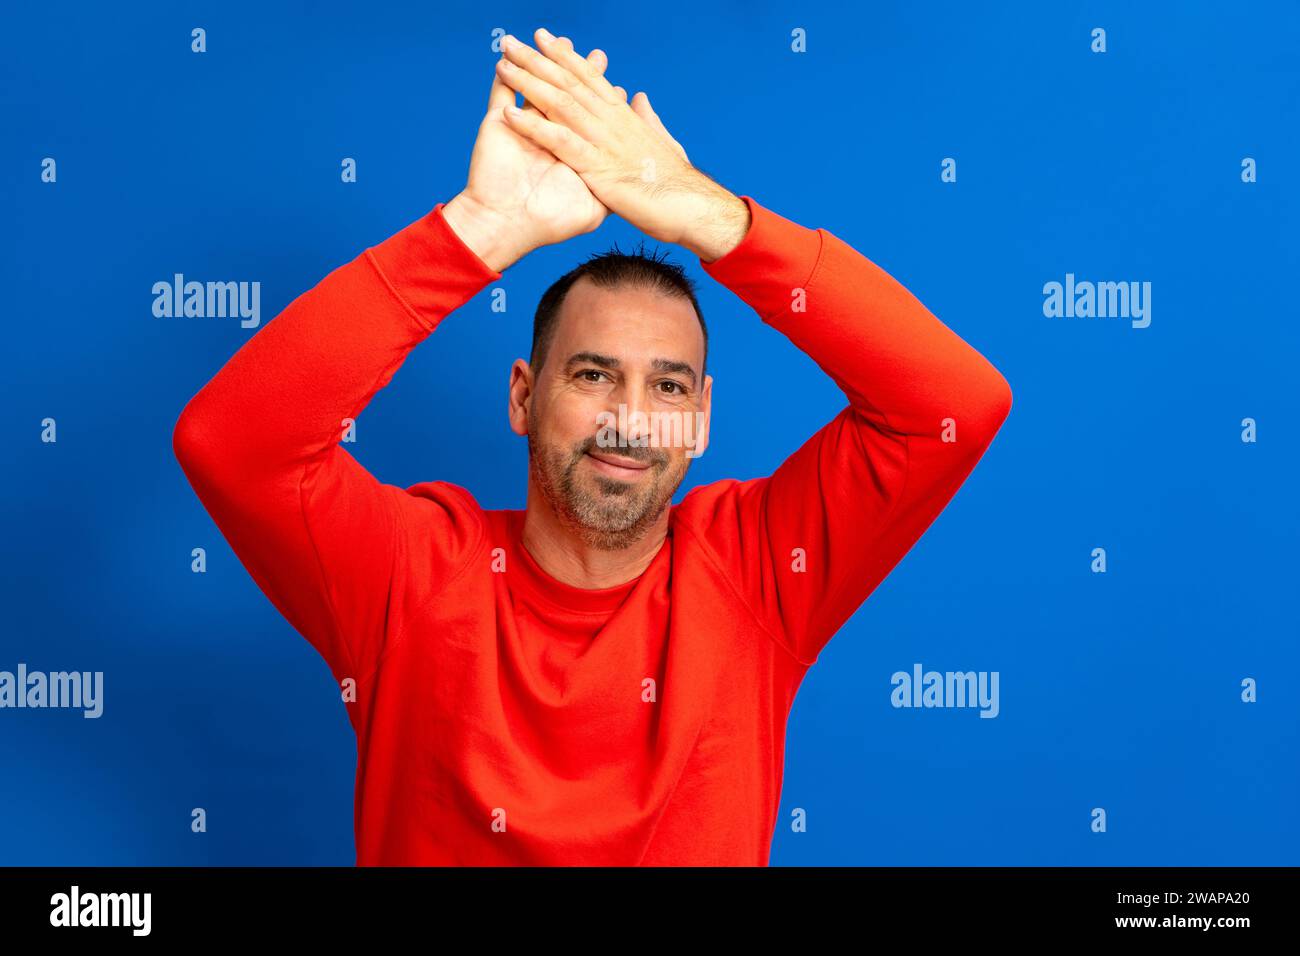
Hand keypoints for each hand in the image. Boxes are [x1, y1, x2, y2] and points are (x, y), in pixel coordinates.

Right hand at [443, 40, 625, 271]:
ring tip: (552, 41)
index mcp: (572, 150)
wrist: (508, 226)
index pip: (590, 115)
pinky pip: (501, 94)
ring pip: (534, 87)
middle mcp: (549, 137)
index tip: (612, 80)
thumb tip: (637, 173)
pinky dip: (505, 77)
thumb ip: (613, 188)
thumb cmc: (549, 222)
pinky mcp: (498, 126)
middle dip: (578, 70)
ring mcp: (523, 129)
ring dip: (542, 64)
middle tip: (596, 53)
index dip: (601, 95)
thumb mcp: (592, 209)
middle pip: (566, 94)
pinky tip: (509, 59)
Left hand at [493, 28, 749, 261]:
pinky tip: (510, 116)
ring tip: (502, 66)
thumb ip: (649, 120)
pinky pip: (559, 142)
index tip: (544, 39)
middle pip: (569, 82)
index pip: (590, 78)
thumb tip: (639, 99)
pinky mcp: (597, 168)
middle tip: (510, 42)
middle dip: (537, 60)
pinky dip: (534, 127)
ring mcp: (604, 142)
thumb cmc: (678, 183)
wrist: (691, 208)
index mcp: (626, 116)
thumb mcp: (664, 144)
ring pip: (560, 103)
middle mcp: (613, 121)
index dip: (565, 57)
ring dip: (528, 83)